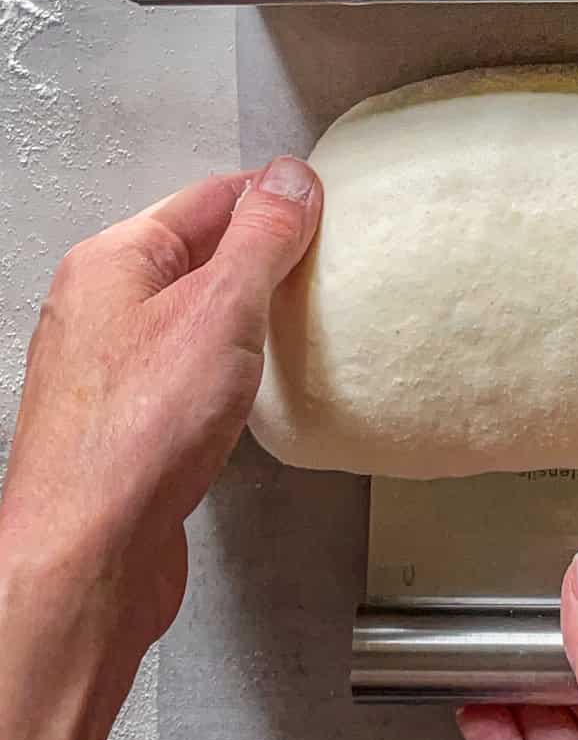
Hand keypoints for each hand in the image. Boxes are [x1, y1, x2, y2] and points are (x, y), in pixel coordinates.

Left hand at [0, 158, 321, 739]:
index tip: (327, 207)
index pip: (209, 198)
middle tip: (326, 268)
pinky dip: (232, 368)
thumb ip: (262, 239)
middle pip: (201, 254)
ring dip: (250, 318)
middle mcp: (100, 307)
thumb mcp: (221, 310)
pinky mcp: (130, 424)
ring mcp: (110, 368)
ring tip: (300, 326)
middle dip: (266, 258)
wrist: (87, 558)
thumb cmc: (134, 438)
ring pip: (196, 315)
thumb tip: (291, 180)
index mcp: (112, 262)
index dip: (274, 198)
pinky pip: (191, 370)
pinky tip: (259, 388)